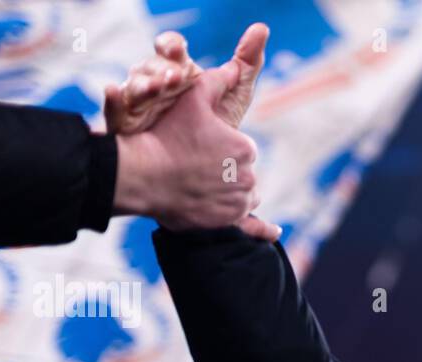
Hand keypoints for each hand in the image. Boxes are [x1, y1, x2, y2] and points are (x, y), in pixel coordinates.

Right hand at [110, 23, 277, 239]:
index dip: (220, 148)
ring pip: (242, 195)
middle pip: (242, 173)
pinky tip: (275, 232)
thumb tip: (236, 69)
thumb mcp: (191, 101)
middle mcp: (248, 177)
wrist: (146, 174)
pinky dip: (263, 230)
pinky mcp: (228, 222)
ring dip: (231, 192)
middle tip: (196, 168)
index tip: (200, 148)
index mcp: (245, 148)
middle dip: (225, 170)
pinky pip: (251, 227)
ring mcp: (238, 202)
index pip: (240, 149)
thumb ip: (216, 82)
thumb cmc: (167, 135)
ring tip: (205, 188)